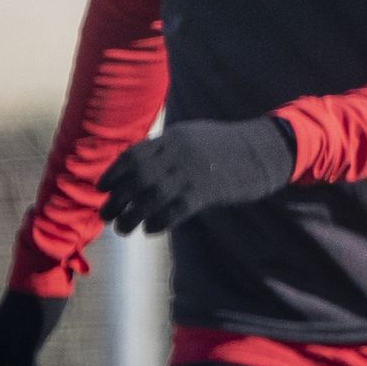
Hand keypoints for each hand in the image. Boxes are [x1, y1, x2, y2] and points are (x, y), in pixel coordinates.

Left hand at [98, 115, 296, 234]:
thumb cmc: (227, 146)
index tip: (102, 187)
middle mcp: (180, 153)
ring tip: (123, 228)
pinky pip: (175, 210)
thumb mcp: (194, 136)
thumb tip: (140, 165)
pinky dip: (159, 221)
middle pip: (138, 178)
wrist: (264, 150)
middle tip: (107, 214)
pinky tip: (151, 229)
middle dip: (118, 198)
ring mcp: (193, 173)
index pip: (134, 155)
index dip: (114, 172)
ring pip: (152, 198)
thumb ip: (168, 147)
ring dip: (132, 216)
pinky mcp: (208, 192)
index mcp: (175, 137)